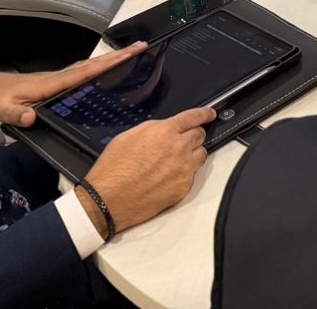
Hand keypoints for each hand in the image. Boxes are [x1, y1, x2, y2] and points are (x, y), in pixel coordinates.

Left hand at [0, 43, 147, 126]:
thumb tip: (32, 118)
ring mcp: (57, 79)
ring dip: (110, 60)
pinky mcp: (54, 82)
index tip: (131, 52)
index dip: (109, 62)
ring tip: (131, 54)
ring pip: (89, 67)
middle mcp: (58, 77)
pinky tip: (102, 70)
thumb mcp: (1, 110)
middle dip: (118, 56)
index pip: (85, 72)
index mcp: (51, 84)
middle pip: (93, 64)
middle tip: (141, 46)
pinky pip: (82, 72)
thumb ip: (17, 114)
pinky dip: (97, 68)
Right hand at [82, 107, 214, 234]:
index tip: (210, 114)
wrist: (106, 201)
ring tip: (174, 162)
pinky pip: (193, 175)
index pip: (194, 117)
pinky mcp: (184, 186)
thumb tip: (164, 129)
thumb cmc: (112, 170)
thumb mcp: (128, 137)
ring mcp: (184, 168)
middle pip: (200, 135)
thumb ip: (153, 129)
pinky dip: (185, 174)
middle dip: (193, 136)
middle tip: (181, 142)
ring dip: (192, 154)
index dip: (204, 114)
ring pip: (201, 154)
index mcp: (164, 131)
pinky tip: (168, 178)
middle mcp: (179, 147)